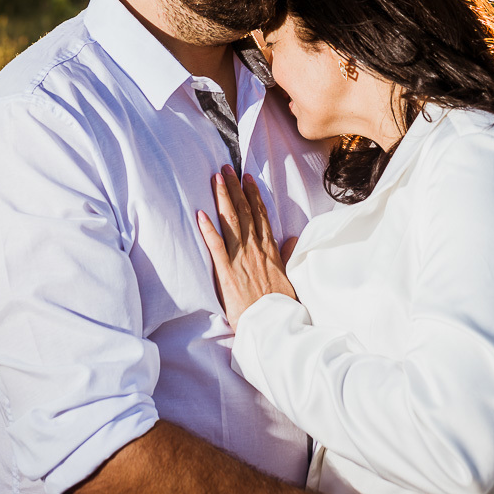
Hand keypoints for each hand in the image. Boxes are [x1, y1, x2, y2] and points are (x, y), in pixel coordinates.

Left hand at [198, 165, 297, 330]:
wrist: (273, 324)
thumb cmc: (280, 304)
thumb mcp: (289, 276)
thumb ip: (286, 255)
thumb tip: (292, 238)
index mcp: (269, 249)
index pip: (260, 215)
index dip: (253, 194)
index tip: (247, 178)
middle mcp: (255, 248)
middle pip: (244, 211)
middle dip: (235, 188)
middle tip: (226, 169)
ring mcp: (241, 258)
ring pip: (231, 222)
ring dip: (223, 199)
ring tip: (216, 180)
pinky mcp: (227, 271)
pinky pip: (216, 246)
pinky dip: (208, 229)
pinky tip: (200, 214)